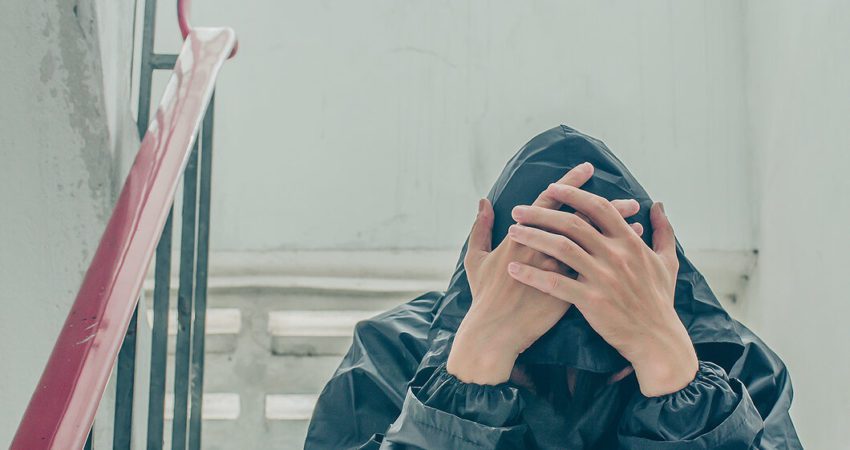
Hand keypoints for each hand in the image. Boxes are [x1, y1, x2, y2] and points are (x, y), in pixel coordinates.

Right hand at [447, 163, 642, 384]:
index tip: (588, 169)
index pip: (549, 201)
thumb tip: (483, 202)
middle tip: (629, 201)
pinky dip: (616, 255)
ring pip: (594, 242)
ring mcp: (559, 270)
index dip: (569, 183)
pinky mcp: (569, 290)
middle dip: (607, 207)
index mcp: (521, 236)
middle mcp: (544, 249)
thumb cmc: (485, 297)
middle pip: (581, 219)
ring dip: (617, 230)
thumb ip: (480, 228)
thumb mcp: (477, 260)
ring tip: (637, 224)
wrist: (495, 333)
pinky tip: (631, 250)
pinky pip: (599, 267)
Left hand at [506, 184, 697, 395]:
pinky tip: (513, 269)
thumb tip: (657, 204)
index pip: (599, 208)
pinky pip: (555, 283)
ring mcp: (603, 278)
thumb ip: (663, 231)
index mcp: (631, 243)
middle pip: (573, 224)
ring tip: (512, 232)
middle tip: (518, 210)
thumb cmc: (660, 301)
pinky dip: (532, 274)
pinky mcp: (591, 301)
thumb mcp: (668, 262)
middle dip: (542, 213)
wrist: (657, 340)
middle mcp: (616, 256)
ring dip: (533, 237)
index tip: (552, 188)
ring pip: (561, 249)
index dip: (574, 195)